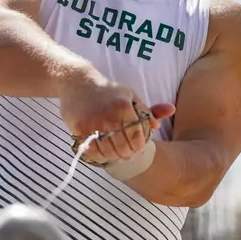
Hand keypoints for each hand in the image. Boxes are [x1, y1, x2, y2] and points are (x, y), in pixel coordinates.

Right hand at [57, 71, 174, 165]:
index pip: (137, 139)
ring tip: (114, 154)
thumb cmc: (107, 90)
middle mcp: (109, 117)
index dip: (138, 147)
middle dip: (126, 154)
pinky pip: (92, 151)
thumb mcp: (130, 95)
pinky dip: (98, 156)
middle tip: (125, 153)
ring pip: (108, 152)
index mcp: (124, 108)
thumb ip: (147, 110)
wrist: (77, 82)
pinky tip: (102, 153)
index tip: (136, 148)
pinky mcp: (80, 130)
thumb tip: (162, 120)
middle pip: (123, 148)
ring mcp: (93, 125)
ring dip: (113, 157)